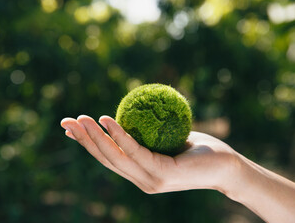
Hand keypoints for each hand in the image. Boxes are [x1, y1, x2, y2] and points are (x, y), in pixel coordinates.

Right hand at [60, 115, 238, 193]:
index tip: (71, 128)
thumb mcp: (165, 139)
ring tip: (81, 119)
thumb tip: (132, 114)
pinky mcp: (163, 175)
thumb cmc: (198, 150)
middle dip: (84, 140)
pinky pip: (136, 151)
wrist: (227, 167)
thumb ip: (146, 135)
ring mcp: (151, 181)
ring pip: (116, 157)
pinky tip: (107, 119)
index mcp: (140, 173)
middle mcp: (141, 181)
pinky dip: (119, 135)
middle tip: (66, 122)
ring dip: (96, 137)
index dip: (87, 144)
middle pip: (106, 159)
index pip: (108, 159)